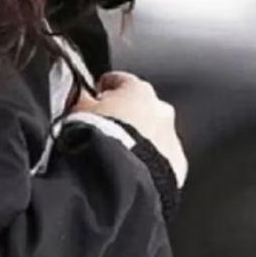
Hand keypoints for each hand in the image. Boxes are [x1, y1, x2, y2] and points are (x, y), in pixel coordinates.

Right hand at [72, 71, 187, 185]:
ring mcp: (171, 138)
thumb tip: (80, 92)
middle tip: (107, 128)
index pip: (120, 81)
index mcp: (138, 89)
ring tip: (119, 152)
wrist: (118, 175)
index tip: (94, 98)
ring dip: (141, 139)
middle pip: (142, 107)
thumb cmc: (98, 137)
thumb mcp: (78, 108)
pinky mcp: (177, 165)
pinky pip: (162, 159)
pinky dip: (150, 161)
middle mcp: (161, 110)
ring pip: (156, 133)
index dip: (103, 89)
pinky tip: (133, 168)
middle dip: (127, 115)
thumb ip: (83, 96)